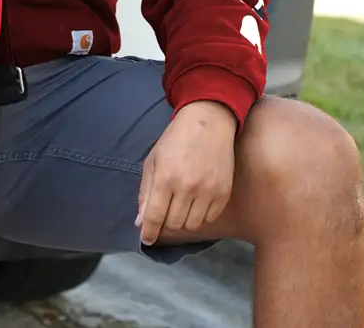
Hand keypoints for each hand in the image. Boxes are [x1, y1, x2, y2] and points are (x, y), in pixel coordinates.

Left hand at [135, 100, 236, 246]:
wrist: (208, 123)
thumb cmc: (175, 140)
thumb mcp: (153, 161)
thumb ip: (146, 192)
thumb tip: (140, 222)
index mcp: (165, 178)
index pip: (155, 216)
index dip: (149, 231)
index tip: (146, 240)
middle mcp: (187, 188)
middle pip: (174, 224)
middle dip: (165, 222)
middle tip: (165, 211)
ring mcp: (208, 191)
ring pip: (192, 225)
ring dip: (183, 219)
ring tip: (181, 203)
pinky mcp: (223, 193)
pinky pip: (209, 218)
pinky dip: (200, 215)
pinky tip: (196, 200)